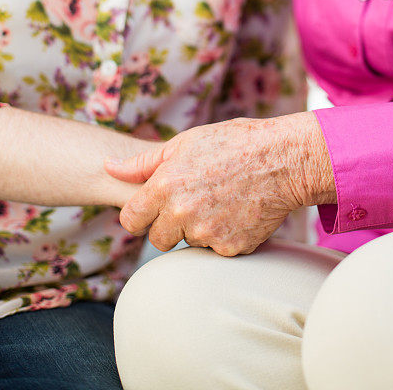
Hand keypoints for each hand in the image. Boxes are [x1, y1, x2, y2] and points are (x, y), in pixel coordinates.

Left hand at [105, 112, 327, 255]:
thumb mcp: (185, 142)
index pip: (131, 220)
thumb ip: (143, 162)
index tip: (156, 206)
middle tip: (194, 200)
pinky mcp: (230, 248)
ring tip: (220, 200)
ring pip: (188, 243)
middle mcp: (181, 213)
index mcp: (165, 186)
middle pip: (157, 239)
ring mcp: (206, 233)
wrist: (284, 159)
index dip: (142, 213)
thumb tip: (108, 166)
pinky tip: (237, 211)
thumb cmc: (234, 143)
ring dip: (198, 229)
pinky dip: (224, 235)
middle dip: (169, 224)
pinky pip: (215, 249)